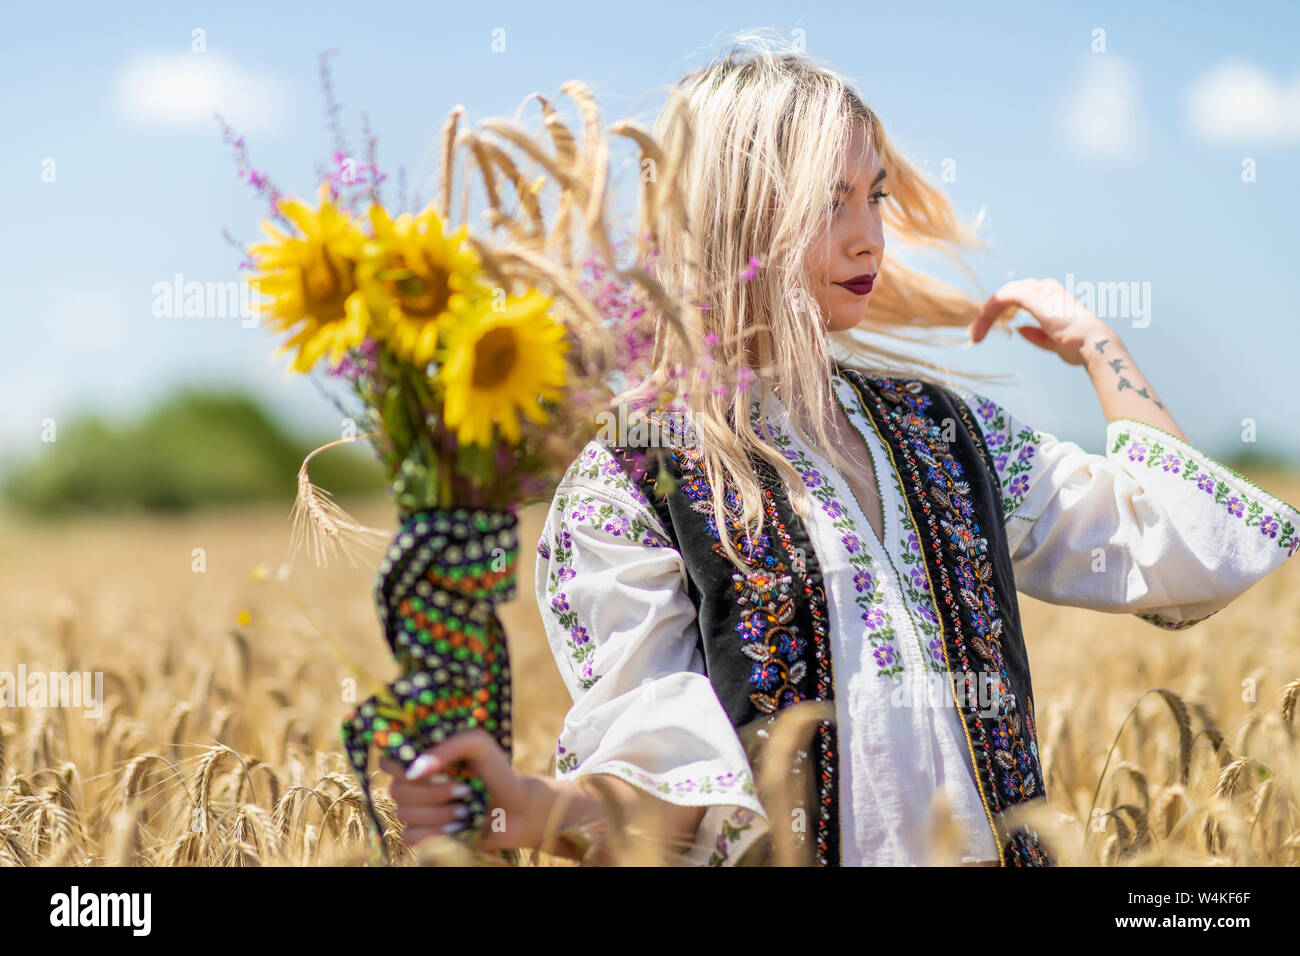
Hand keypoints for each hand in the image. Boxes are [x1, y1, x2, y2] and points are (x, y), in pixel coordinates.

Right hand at [380, 729, 537, 852]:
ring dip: (440, 813)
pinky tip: (458, 827)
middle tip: (463, 790)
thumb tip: (414, 770)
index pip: (388, 759)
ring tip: (467, 809)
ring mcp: (416, 811)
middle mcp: (414, 784)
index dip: (400, 765)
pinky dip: (436, 832)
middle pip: (396, 789)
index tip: (428, 768)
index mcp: (422, 758)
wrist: (516, 809)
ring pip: (404, 813)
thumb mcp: (479, 744)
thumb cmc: (496, 771)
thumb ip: (448, 747)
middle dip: (432, 792)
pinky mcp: (423, 835)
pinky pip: (410, 836)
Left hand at [969, 277, 1111, 365]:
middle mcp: (1046, 288)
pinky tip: (979, 329)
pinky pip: (1003, 298)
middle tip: (973, 335)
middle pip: (1007, 294)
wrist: (1093, 346)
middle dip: (988, 314)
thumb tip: (1019, 330)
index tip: (982, 333)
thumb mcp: (1053, 341)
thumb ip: (1036, 334)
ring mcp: (1041, 290)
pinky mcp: (1034, 296)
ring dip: (985, 315)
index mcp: (1051, 297)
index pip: (1017, 297)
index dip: (997, 313)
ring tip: (974, 336)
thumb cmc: (1079, 346)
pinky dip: (988, 313)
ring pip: (1002, 295)